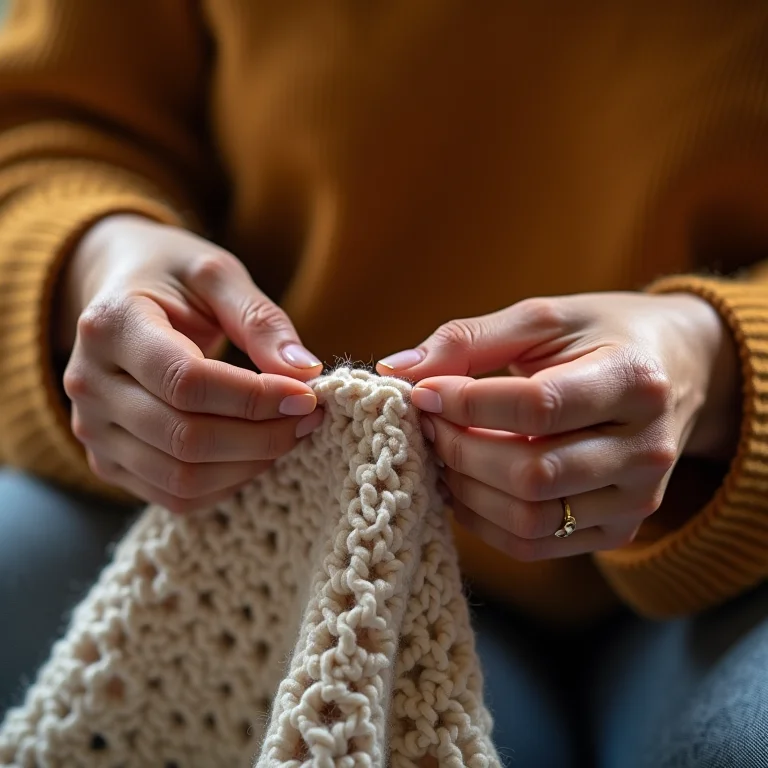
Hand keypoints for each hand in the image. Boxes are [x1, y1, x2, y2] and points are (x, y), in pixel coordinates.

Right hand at [60, 214, 324, 511]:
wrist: (119, 295)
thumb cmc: (172, 277)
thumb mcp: (216, 274)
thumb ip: (260, 320)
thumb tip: (304, 372)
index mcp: (111, 326)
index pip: (187, 382)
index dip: (255, 398)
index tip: (307, 394)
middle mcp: (90, 385)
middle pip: (185, 438)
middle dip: (263, 436)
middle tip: (308, 417)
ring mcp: (94, 431)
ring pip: (181, 478)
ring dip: (250, 465)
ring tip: (289, 433)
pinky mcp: (109, 462)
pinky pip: (176, 496)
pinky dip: (228, 483)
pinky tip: (257, 453)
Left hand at [376, 292, 739, 559]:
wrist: (677, 372)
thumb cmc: (602, 336)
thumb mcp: (544, 319)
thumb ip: (470, 340)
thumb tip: (397, 369)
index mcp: (635, 382)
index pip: (537, 407)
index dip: (466, 403)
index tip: (422, 392)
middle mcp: (647, 449)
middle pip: (530, 473)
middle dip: (458, 449)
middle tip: (427, 425)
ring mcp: (638, 499)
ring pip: (529, 518)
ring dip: (465, 489)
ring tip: (442, 454)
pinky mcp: (620, 529)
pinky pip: (536, 544)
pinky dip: (483, 521)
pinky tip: (463, 486)